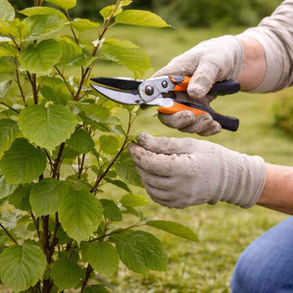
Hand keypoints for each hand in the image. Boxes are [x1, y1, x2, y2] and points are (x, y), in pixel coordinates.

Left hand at [128, 133, 265, 208]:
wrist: (230, 178)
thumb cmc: (210, 155)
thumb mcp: (188, 144)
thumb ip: (163, 143)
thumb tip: (141, 139)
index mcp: (183, 169)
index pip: (149, 162)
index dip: (137, 152)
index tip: (133, 143)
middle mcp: (179, 187)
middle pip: (147, 175)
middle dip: (138, 161)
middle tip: (138, 150)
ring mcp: (179, 199)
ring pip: (149, 188)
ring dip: (143, 173)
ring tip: (146, 161)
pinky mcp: (180, 204)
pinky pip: (157, 197)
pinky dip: (151, 186)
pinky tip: (154, 175)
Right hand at [153, 35, 242, 134]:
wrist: (233, 62)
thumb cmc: (218, 54)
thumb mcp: (213, 61)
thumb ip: (203, 76)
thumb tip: (193, 93)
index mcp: (171, 76)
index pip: (153, 90)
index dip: (153, 102)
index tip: (166, 108)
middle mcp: (174, 93)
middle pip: (166, 113)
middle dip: (178, 120)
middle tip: (193, 117)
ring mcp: (185, 103)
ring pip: (181, 123)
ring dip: (195, 126)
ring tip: (210, 120)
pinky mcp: (197, 111)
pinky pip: (197, 125)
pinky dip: (207, 129)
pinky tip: (217, 126)